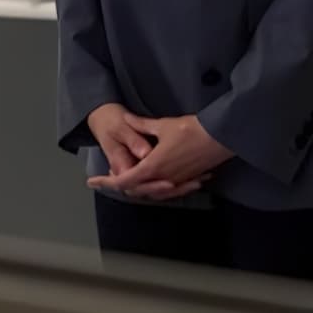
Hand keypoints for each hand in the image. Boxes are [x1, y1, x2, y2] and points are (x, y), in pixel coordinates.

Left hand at [88, 113, 232, 201]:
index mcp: (152, 167)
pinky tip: (157, 180)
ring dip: (140, 187)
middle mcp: (163, 180)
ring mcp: (176, 182)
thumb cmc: (191, 130)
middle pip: (136, 190)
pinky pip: (167, 190)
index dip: (105, 182)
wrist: (221, 137)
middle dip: (122, 183)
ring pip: (152, 192)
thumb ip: (142, 126)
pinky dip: (158, 187)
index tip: (91, 181)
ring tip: (130, 176)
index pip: (123, 181)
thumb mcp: (162, 125)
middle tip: (111, 173)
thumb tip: (127, 120)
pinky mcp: (188, 180)